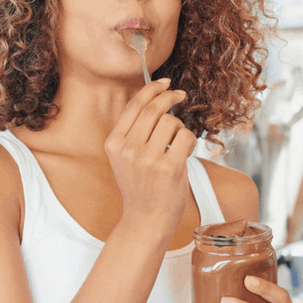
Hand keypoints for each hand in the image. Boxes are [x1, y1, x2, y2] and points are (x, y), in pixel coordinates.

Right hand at [105, 78, 195, 237]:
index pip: (134, 105)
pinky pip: (186, 137)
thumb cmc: (141, 186)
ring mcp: (148, 159)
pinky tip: (183, 153)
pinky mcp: (169, 167)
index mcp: (114, 143)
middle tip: (181, 95)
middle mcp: (128, 149)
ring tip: (176, 144)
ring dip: (179, 128)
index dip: (152, 89)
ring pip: (171, 122)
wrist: (146, 220)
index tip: (165, 82)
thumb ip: (134, 131)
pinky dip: (189, 141)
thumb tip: (156, 97)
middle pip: (154, 108)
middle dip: (170, 97)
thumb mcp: (125, 157)